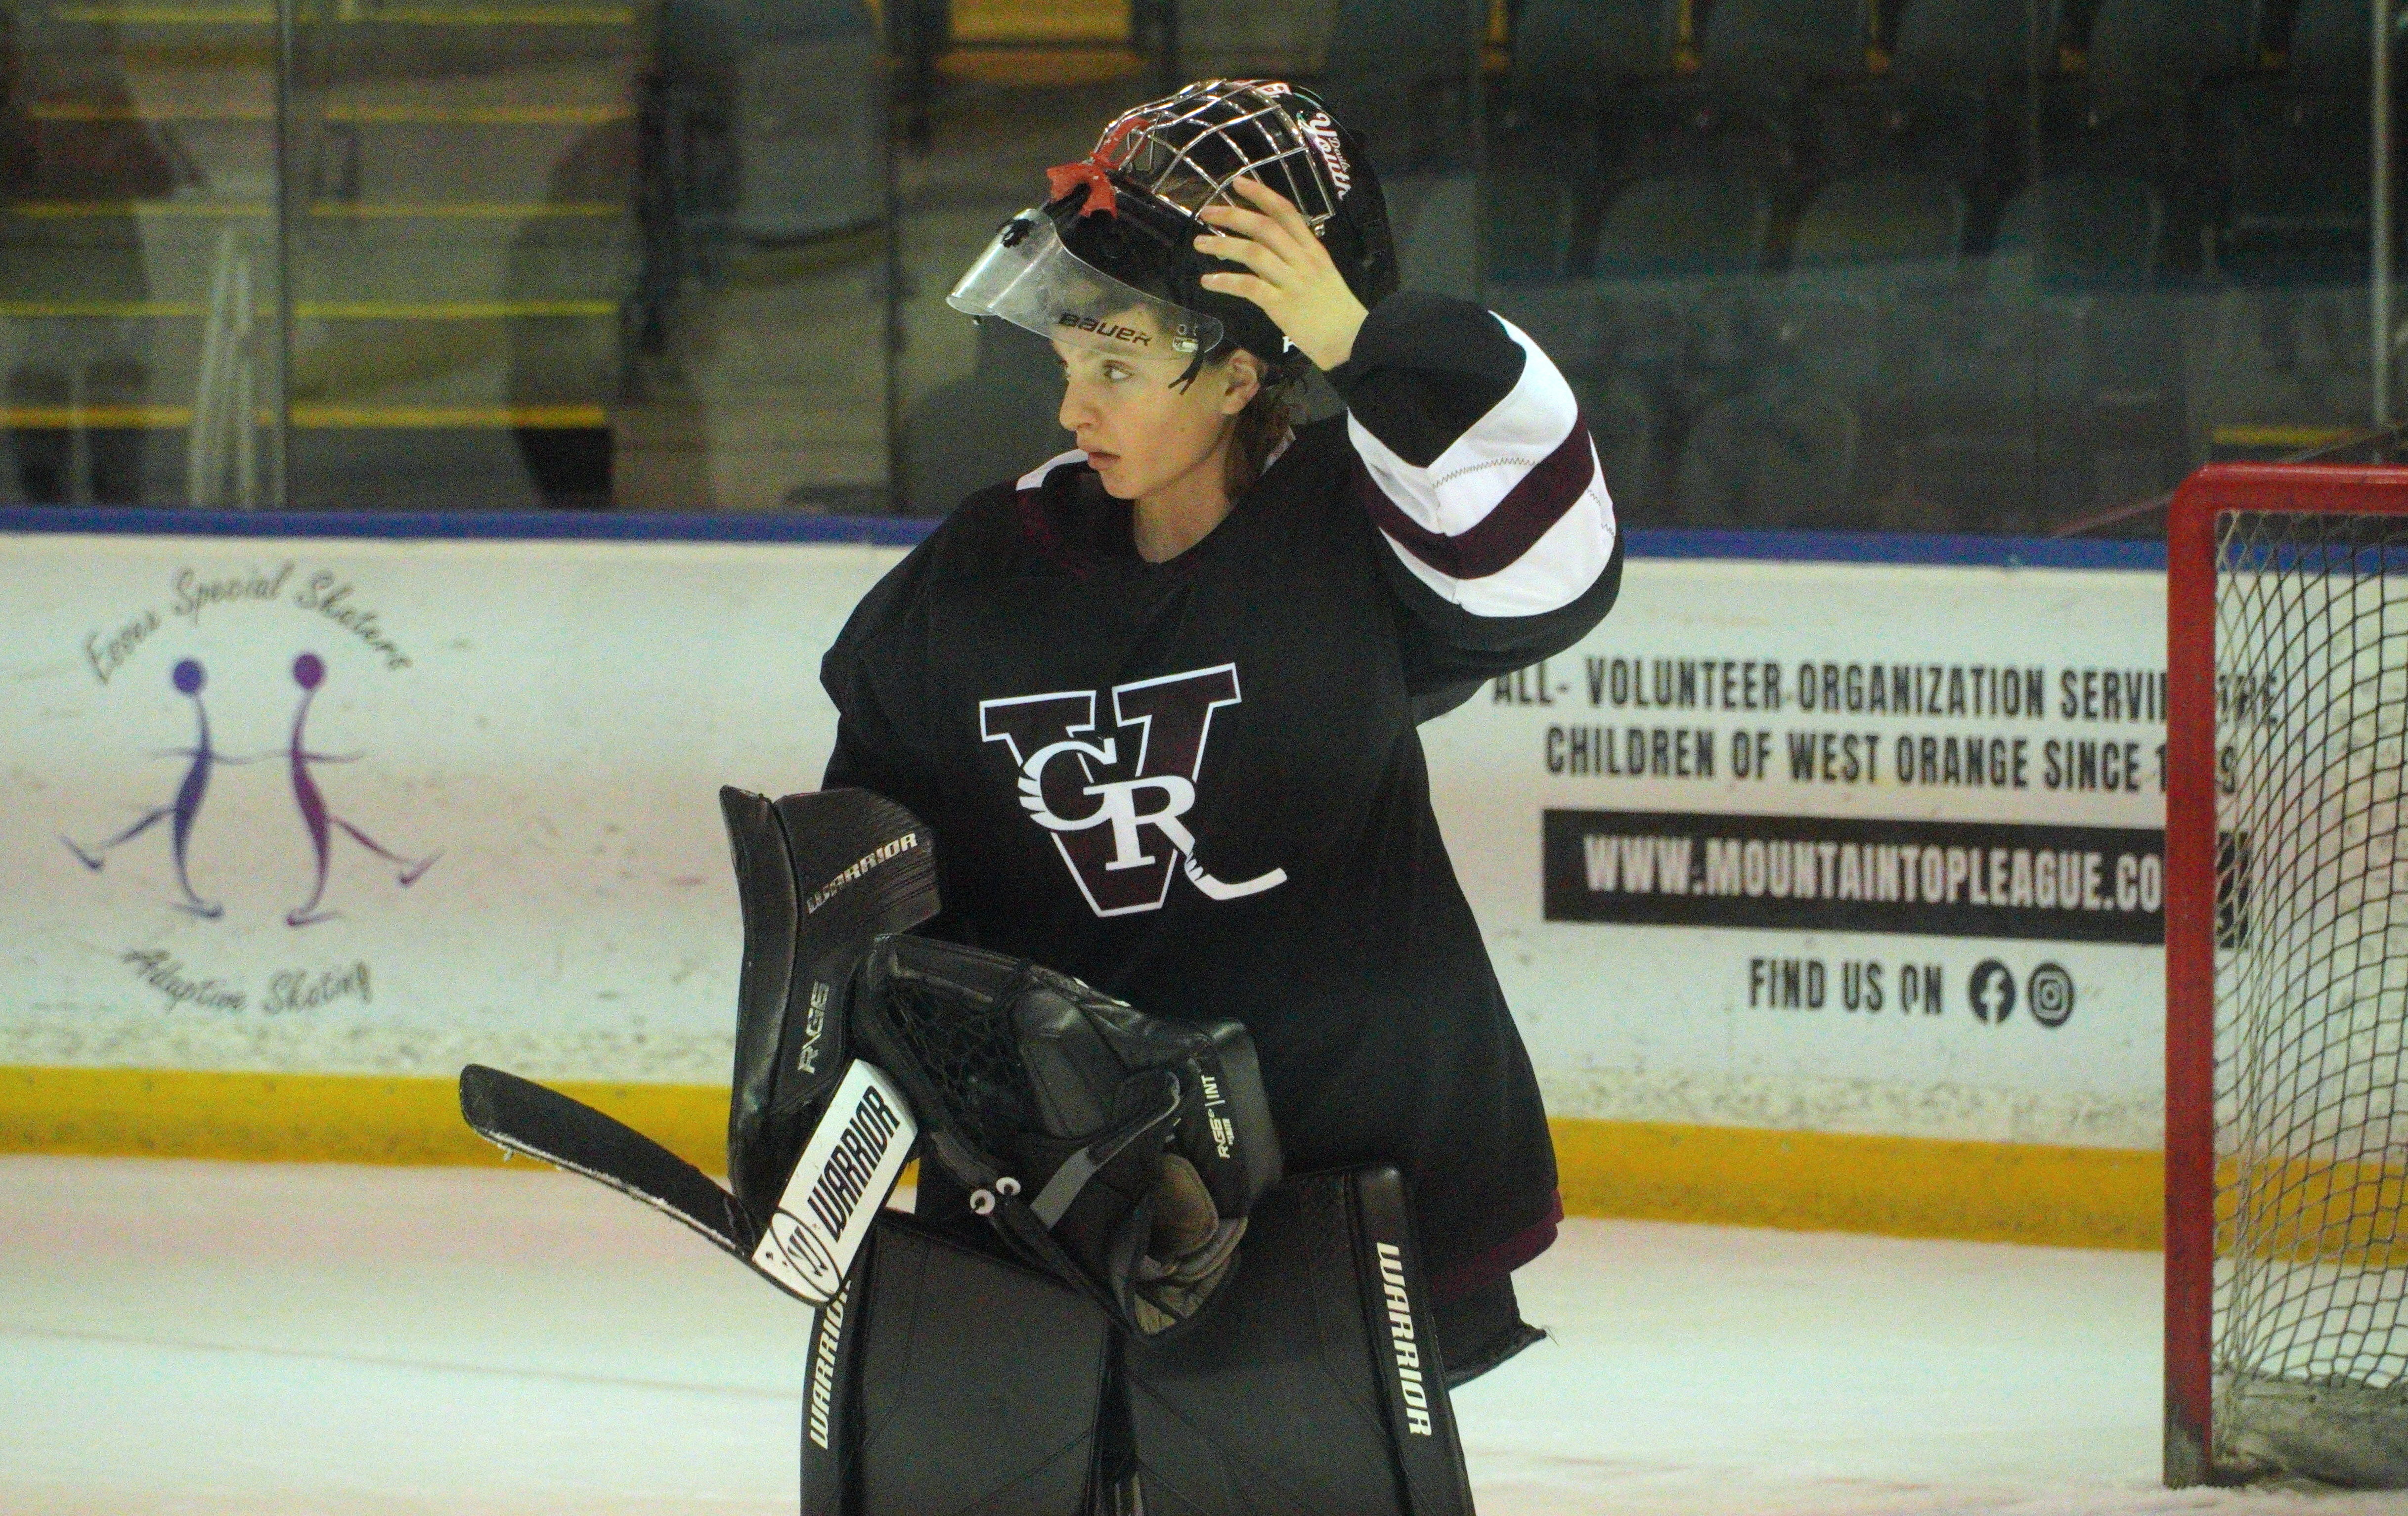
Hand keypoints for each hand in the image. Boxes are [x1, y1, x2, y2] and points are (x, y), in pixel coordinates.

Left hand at [1193, 176, 1368, 370]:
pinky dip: (1225, 281)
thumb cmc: (1335, 312)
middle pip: (1264, 227)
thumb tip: (1261, 251)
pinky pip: (1249, 286)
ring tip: (1199, 244)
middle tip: (1207, 212)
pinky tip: (1208, 282)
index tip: (1239, 183)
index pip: (1286, 213)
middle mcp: (1303, 260)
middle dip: (1233, 216)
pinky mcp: (1282, 306)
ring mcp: (1293, 282)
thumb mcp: (1321, 276)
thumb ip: (1294, 261)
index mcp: (1314, 250)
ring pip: (1253, 252)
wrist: (1353, 341)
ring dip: (1222, 245)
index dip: (1261, 195)